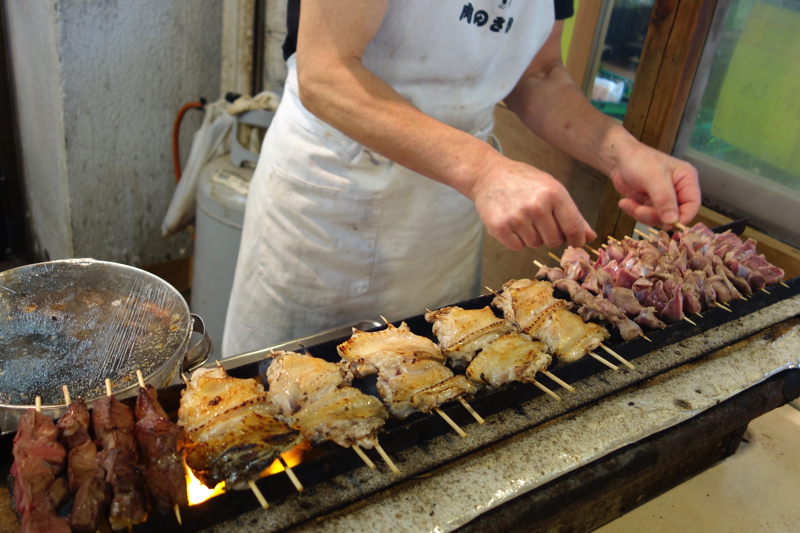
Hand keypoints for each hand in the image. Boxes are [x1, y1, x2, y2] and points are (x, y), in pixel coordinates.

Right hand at [471, 157, 595, 250]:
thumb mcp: (552, 188)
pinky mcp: (499, 228)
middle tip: (540, 221)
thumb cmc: (524, 181)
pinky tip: (512, 223)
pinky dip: (517, 239)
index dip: (576, 238)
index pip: (574, 228)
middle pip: (555, 240)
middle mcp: (536, 206)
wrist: (488, 174)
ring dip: (532, 236)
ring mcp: (516, 217)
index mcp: (554, 193)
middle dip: (551, 235)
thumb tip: (590, 237)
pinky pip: (518, 247)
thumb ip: (572, 214)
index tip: (575, 240)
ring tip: (523, 218)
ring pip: (535, 245)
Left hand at [609, 135, 699, 228]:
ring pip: (658, 219)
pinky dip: (634, 212)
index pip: (693, 205)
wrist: (618, 159)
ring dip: (642, 215)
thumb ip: (664, 199)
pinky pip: (646, 216)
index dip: (682, 218)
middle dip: (655, 216)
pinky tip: (625, 202)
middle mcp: (678, 191)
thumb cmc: (639, 160)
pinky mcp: (650, 204)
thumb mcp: (653, 178)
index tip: (667, 224)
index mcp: (686, 180)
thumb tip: (672, 221)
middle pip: (674, 216)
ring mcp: (663, 199)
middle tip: (639, 211)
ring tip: (627, 203)